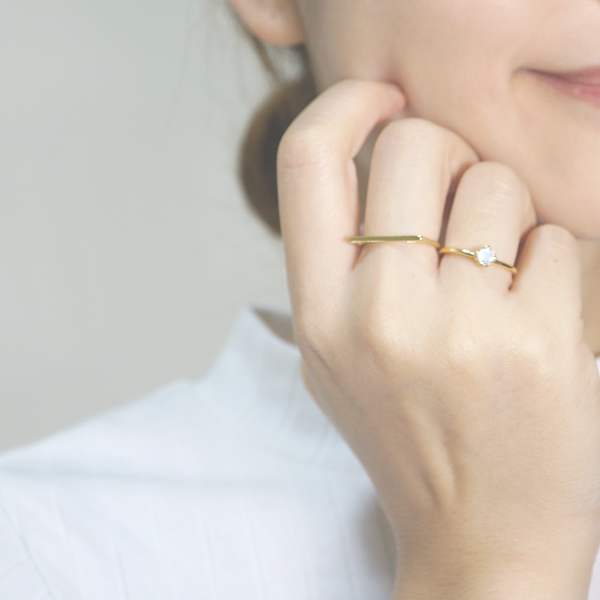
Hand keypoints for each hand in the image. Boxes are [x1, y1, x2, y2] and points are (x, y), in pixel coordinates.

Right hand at [276, 78, 599, 598]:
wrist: (476, 541)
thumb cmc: (406, 438)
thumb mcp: (335, 357)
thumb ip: (337, 265)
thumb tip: (371, 163)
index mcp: (318, 315)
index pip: (305, 160)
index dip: (344, 105)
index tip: (381, 101)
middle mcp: (376, 316)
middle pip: (415, 145)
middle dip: (446, 153)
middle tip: (455, 201)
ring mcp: (457, 331)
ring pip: (495, 183)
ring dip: (503, 216)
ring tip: (494, 283)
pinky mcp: (538, 344)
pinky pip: (551, 239)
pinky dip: (546, 264)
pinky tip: (530, 318)